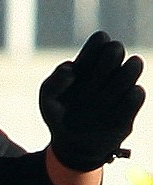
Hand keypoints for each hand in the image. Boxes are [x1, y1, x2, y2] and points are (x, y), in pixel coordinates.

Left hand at [39, 30, 144, 171]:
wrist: (74, 144)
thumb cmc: (61, 115)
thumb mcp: (48, 100)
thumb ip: (53, 83)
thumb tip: (71, 70)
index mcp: (89, 63)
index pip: (100, 40)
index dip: (94, 49)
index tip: (78, 70)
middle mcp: (108, 71)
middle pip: (116, 49)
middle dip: (107, 59)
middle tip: (95, 79)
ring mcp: (121, 88)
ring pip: (133, 65)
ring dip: (122, 75)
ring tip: (104, 95)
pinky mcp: (130, 108)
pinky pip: (137, 94)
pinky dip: (125, 100)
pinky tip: (111, 110)